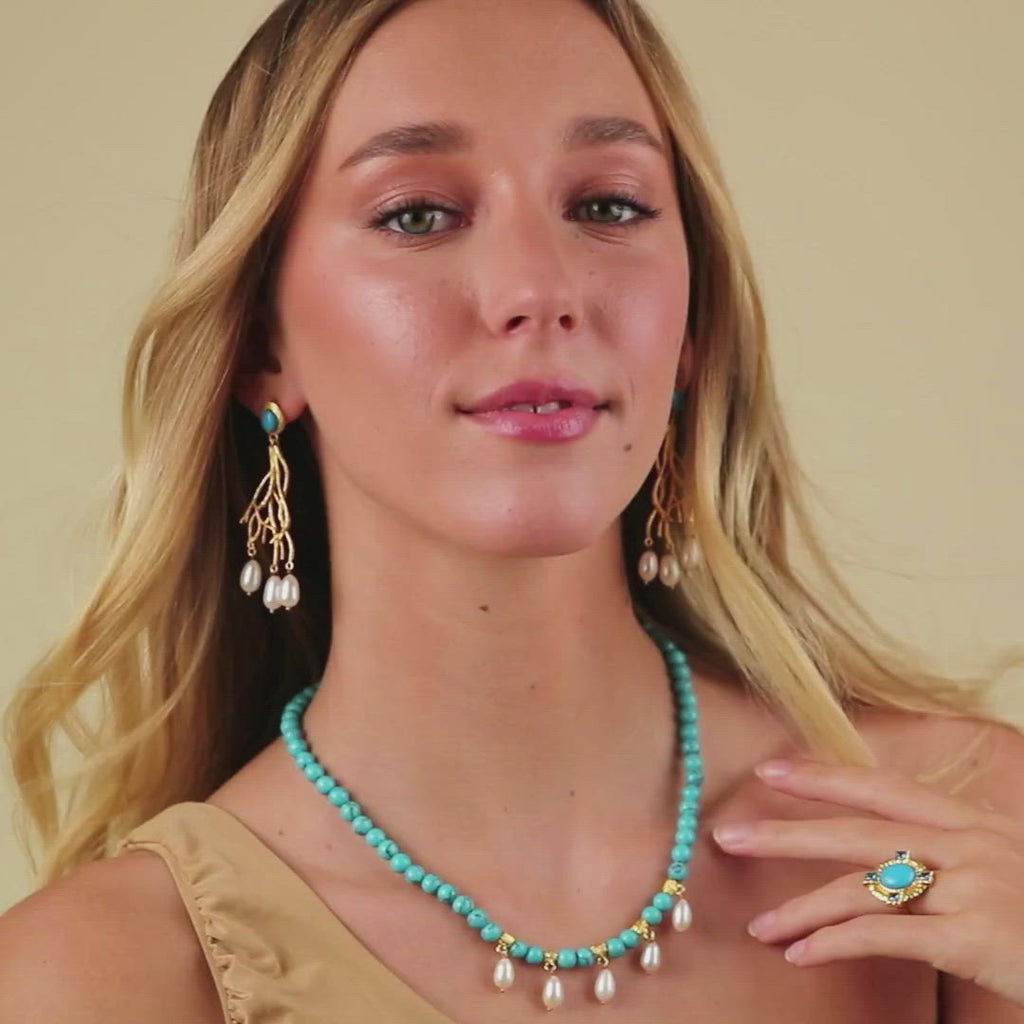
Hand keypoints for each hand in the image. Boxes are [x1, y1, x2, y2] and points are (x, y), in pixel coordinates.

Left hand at [711, 758, 1023, 1007]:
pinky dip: (836, 944)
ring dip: (802, 909)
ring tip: (758, 926)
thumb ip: (946, 851)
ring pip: (863, 890)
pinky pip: (886, 938)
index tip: (769, 771)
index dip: (823, 776)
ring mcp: (972, 888)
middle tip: (729, 834)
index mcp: (970, 821)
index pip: (881, 788)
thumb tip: (884, 856)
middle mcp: (967, 844)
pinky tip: (801, 953)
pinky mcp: (974, 938)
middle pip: (858, 832)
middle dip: (788, 833)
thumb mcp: (1002, 863)